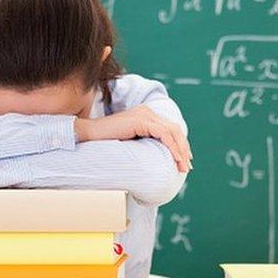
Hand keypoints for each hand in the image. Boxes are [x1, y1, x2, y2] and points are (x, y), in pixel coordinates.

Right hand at [75, 106, 192, 171]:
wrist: (90, 135)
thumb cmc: (106, 142)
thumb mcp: (131, 142)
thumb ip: (144, 143)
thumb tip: (158, 157)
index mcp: (145, 114)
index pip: (169, 128)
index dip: (179, 144)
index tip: (183, 160)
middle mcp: (147, 111)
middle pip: (174, 129)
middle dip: (183, 148)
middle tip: (187, 166)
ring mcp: (145, 114)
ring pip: (172, 132)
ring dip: (180, 150)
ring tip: (182, 166)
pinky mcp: (141, 120)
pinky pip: (163, 134)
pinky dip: (172, 147)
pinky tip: (174, 158)